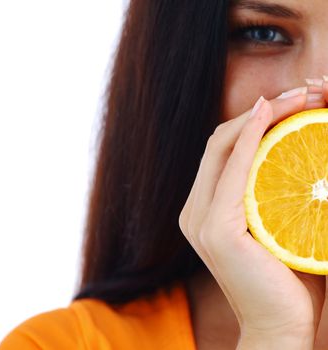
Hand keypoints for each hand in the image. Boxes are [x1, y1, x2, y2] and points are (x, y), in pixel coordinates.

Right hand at [179, 87, 326, 348]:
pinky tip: (269, 116)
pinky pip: (232, 170)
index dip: (250, 121)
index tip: (287, 102)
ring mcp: (199, 219)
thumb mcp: (272, 226)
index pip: (221, 153)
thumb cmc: (285, 277)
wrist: (278, 326)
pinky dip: (249, 139)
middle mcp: (193, 211)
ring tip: (295, 98)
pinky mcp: (214, 228)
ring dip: (257, 119)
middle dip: (257, 113)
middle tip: (298, 93)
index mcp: (204, 210)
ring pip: (221, 150)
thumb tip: (285, 151)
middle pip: (218, 144)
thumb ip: (267, 192)